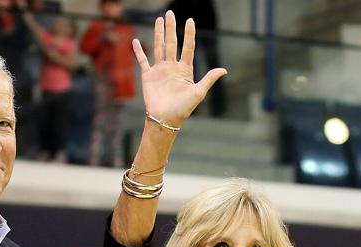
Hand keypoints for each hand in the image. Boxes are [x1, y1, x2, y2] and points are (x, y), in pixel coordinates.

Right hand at [132, 11, 225, 129]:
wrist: (165, 119)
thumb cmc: (183, 109)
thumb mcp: (198, 93)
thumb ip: (209, 79)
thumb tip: (224, 70)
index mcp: (185, 70)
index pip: (188, 47)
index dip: (189, 34)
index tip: (190, 20)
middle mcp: (172, 67)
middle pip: (172, 43)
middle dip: (171, 28)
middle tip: (170, 13)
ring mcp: (160, 70)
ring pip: (159, 47)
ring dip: (159, 33)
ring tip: (159, 20)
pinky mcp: (149, 76)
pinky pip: (143, 60)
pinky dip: (139, 51)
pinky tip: (136, 41)